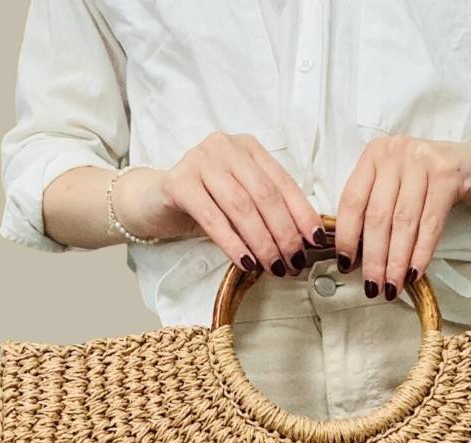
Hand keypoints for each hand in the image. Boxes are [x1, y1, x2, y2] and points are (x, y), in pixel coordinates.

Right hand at [112, 132, 326, 275]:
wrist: (154, 203)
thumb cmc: (204, 206)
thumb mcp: (241, 204)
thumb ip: (268, 212)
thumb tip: (305, 242)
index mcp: (249, 149)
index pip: (284, 183)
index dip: (302, 214)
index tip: (316, 242)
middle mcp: (226, 147)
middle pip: (265, 195)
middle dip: (284, 233)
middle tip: (294, 262)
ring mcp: (200, 160)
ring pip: (241, 206)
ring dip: (262, 242)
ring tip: (273, 267)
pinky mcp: (179, 182)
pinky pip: (213, 217)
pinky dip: (232, 243)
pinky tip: (245, 263)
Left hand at [335, 136, 470, 298]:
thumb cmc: (429, 183)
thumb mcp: (397, 187)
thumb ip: (375, 210)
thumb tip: (356, 258)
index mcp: (374, 155)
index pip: (352, 201)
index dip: (347, 236)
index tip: (346, 265)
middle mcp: (396, 152)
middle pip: (378, 215)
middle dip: (374, 258)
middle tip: (372, 287)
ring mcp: (423, 160)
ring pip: (403, 222)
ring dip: (396, 261)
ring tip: (392, 287)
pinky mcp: (448, 175)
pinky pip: (430, 223)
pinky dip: (421, 252)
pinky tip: (414, 272)